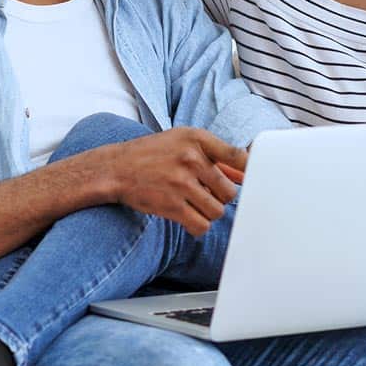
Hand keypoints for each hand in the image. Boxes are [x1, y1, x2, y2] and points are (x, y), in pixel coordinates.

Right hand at [102, 127, 246, 236]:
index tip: (249, 180)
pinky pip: (201, 225)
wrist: (115, 168)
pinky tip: (188, 218)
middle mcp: (191, 158)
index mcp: (197, 138)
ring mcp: (181, 182)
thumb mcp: (183, 143)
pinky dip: (198, 226)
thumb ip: (216, 157)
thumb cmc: (153, 154)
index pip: (237, 156)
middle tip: (206, 195)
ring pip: (217, 211)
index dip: (248, 171)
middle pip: (230, 192)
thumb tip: (246, 176)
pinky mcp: (171, 205)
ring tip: (195, 205)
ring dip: (209, 213)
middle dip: (221, 198)